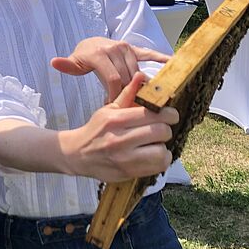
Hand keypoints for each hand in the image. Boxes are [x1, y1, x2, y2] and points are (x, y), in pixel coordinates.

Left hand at [50, 37, 169, 102]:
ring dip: (139, 87)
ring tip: (139, 102)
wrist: (91, 42)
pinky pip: (149, 54)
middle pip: (127, 78)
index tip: (113, 107)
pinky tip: (171, 64)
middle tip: (128, 109)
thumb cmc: (83, 56)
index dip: (115, 95)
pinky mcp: (134, 49)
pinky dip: (160, 59)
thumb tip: (55, 62)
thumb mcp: (74, 63)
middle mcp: (115, 48)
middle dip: (127, 94)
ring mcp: (127, 48)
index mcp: (100, 53)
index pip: (113, 79)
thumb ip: (67, 65)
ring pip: (137, 72)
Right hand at [60, 72, 178, 182]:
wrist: (77, 154)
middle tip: (161, 129)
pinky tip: (152, 155)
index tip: (170, 115)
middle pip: (161, 132)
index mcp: (116, 120)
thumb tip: (141, 76)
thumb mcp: (109, 109)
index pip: (154, 115)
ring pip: (161, 152)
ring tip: (156, 144)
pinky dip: (160, 160)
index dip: (169, 114)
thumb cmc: (96, 130)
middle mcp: (119, 139)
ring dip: (163, 147)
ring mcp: (124, 158)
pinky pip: (157, 167)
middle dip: (166, 130)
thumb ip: (128, 94)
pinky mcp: (128, 172)